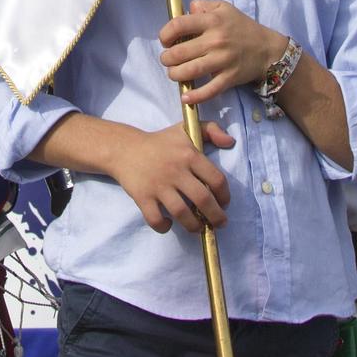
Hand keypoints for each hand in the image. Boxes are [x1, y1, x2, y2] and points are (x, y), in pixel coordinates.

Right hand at [104, 122, 235, 232]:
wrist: (126, 149)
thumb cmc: (161, 142)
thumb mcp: (186, 128)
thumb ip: (211, 130)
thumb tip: (230, 142)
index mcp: (189, 155)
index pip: (216, 179)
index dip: (225, 195)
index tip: (224, 203)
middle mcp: (176, 170)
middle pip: (203, 200)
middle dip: (216, 216)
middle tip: (219, 223)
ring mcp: (158, 185)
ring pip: (182, 213)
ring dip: (194, 226)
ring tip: (199, 228)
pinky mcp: (142, 196)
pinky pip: (156, 219)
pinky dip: (164, 226)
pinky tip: (169, 224)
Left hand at [159, 0, 285, 105]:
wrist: (267, 49)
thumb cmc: (242, 27)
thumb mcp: (224, 8)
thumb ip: (202, 6)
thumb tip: (185, 10)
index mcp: (212, 21)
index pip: (179, 25)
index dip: (165, 34)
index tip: (165, 40)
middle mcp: (216, 40)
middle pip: (180, 52)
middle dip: (167, 58)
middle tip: (167, 59)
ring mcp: (223, 60)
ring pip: (190, 71)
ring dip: (175, 75)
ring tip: (174, 73)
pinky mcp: (229, 78)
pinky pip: (210, 90)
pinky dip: (196, 96)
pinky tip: (185, 97)